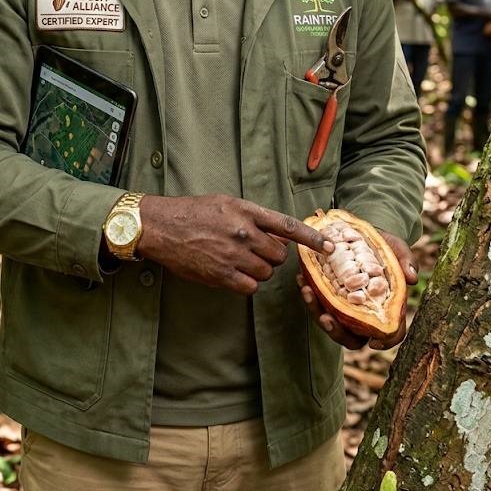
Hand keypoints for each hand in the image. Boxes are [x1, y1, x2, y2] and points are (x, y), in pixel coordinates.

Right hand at [137, 194, 331, 295]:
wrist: (161, 226)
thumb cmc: (193, 212)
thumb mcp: (227, 204)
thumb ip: (254, 218)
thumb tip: (280, 236)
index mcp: (246, 211)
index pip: (287, 226)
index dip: (311, 238)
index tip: (328, 247)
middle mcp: (243, 232)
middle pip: (279, 255)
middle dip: (272, 256)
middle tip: (256, 252)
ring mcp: (233, 255)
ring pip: (265, 272)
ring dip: (258, 270)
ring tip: (238, 260)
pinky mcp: (221, 275)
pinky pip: (250, 286)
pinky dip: (246, 283)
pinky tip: (232, 273)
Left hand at [297, 229, 417, 350]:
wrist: (362, 234)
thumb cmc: (384, 246)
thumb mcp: (396, 248)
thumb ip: (405, 260)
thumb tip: (412, 278)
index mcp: (387, 309)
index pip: (391, 334)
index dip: (385, 342)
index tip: (373, 342)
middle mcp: (365, 315)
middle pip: (352, 337)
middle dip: (337, 331)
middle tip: (326, 317)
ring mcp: (345, 308)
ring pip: (331, 323)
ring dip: (316, 310)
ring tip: (307, 291)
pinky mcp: (328, 297)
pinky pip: (317, 302)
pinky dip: (309, 293)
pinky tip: (302, 277)